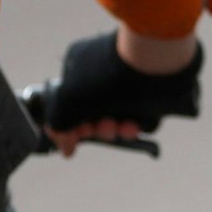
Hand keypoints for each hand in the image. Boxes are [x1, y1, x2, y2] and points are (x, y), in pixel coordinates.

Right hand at [42, 30, 200, 156]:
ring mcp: (126, 82)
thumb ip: (59, 126)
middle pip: (93, 114)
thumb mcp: (68, 103)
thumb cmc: (104, 77)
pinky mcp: (148, 93)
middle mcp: (102, 73)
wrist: (151, 63)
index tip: (78, 137)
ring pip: (117, 118)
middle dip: (97, 128)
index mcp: (78, 65)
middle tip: (102, 128)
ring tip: (121, 127)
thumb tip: (66, 149)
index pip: (69, 102)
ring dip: (116, 130)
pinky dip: (135, 126)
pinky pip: (138, 117)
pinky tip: (134, 125)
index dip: (72, 124)